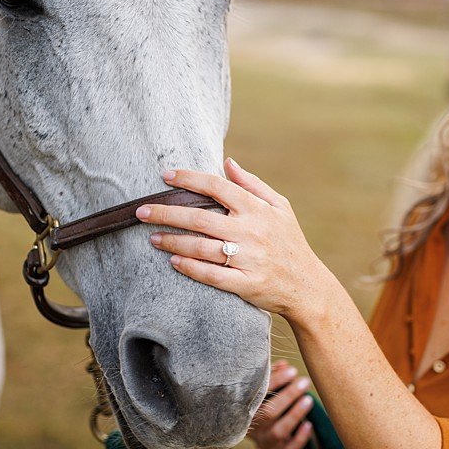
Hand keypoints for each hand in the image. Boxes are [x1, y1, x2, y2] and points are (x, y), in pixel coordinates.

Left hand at [137, 158, 337, 324]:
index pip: (217, 187)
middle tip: (141, 211)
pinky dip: (191, 268)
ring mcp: (249, 259)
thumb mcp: (280, 207)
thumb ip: (252, 184)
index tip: (165, 176)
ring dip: (173, 242)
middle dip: (167, 213)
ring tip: (152, 238)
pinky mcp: (247, 284)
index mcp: (257, 210)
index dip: (189, 179)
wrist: (307, 286)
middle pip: (200, 218)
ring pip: (201, 248)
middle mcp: (252, 232)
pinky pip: (212, 275)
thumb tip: (226, 162)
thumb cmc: (289, 242)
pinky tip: (173, 262)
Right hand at [249, 360, 315, 448]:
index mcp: (244, 410)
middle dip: (288, 395)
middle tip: (304, 382)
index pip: (257, 394)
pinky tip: (309, 424)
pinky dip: (300, 437)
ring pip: (278, 431)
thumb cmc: (276, 405)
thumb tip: (284, 365)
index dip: (274, 381)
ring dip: (295, 414)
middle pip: (267, 413)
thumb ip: (275, 378)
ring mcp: (264, 444)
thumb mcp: (274, 392)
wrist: (283, 435)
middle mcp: (251, 429)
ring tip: (308, 399)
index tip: (291, 370)